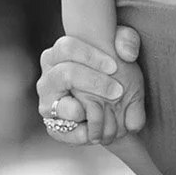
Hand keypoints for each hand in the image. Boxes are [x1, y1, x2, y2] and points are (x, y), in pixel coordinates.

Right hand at [36, 26, 145, 144]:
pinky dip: (77, 133)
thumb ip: (127, 41)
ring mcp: (48, 102)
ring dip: (82, 109)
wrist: (109, 98)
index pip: (66, 47)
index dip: (90, 56)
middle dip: (93, 82)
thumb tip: (128, 53)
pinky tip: (94, 132)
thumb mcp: (122, 49)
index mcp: (59, 53)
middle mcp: (49, 77)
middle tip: (118, 91)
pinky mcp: (52, 124)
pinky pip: (59, 130)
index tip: (115, 66)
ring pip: (59, 105)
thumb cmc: (110, 67)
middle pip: (64, 74)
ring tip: (104, 111)